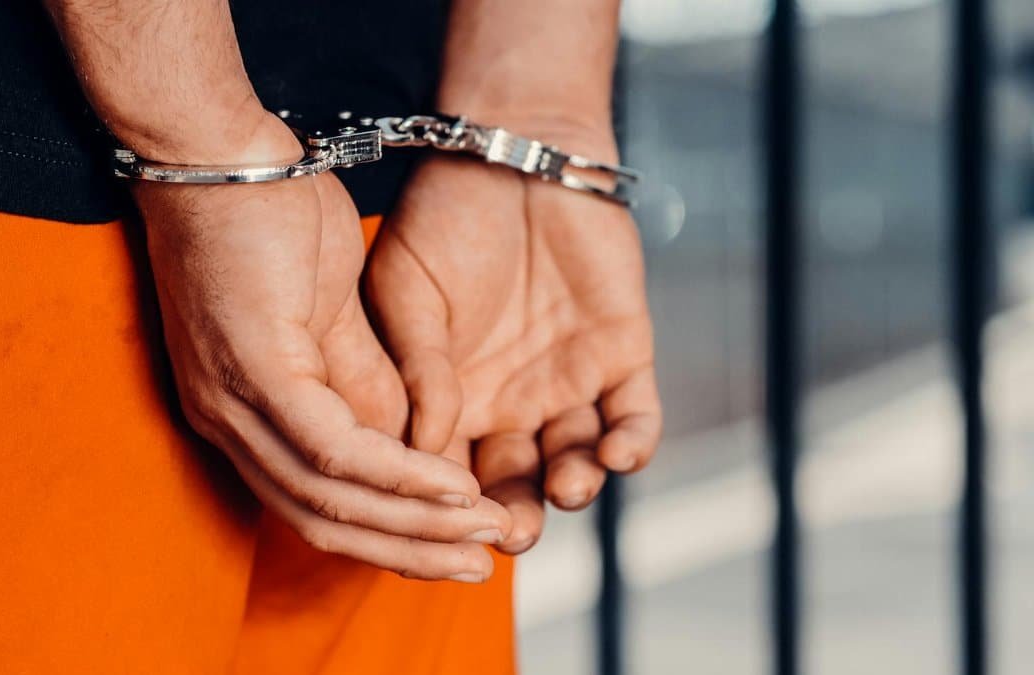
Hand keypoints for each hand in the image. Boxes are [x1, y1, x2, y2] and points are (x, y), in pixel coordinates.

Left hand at [137, 112, 510, 581]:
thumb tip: (400, 439)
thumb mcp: (327, 312)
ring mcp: (234, 402)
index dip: (386, 535)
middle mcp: (228, 423)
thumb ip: (359, 379)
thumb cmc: (265, 219)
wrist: (217, 151)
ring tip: (482, 534)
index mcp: (242, 412)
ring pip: (329, 500)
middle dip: (408, 552)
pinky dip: (397, 475)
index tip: (452, 548)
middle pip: (321, 523)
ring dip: (414, 525)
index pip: (313, 505)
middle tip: (480, 570)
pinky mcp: (254, 368)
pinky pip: (333, 447)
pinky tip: (450, 485)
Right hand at [366, 126, 661, 554]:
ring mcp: (567, 380)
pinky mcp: (621, 354)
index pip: (447, 472)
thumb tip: (420, 448)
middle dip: (516, 515)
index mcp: (449, 397)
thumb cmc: (444, 218)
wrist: (513, 152)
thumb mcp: (404, 292)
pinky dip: (631, 442)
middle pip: (514, 481)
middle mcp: (508, 401)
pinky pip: (634, 414)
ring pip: (576, 458)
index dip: (447, 506)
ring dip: (575, 484)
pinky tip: (618, 454)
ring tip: (565, 487)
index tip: (449, 528)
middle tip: (513, 534)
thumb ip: (413, 368)